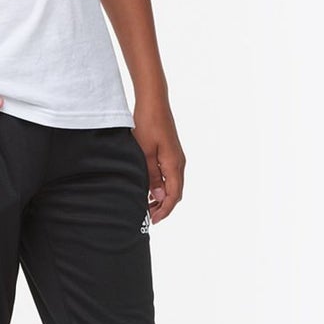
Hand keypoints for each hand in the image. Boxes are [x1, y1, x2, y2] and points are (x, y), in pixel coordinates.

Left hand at [133, 100, 185, 223]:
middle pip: (175, 192)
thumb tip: (158, 196)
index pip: (173, 195)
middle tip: (148, 216)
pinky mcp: (171, 152)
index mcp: (173, 164)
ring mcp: (176, 157)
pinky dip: (162, 186)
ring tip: (147, 205)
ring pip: (173, 184)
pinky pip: (170, 175)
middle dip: (164, 206)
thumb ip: (151, 176)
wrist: (154, 103)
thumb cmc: (147, 124)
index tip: (152, 220)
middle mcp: (178, 163)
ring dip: (162, 197)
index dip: (164, 210)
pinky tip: (150, 188)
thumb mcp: (145, 153)